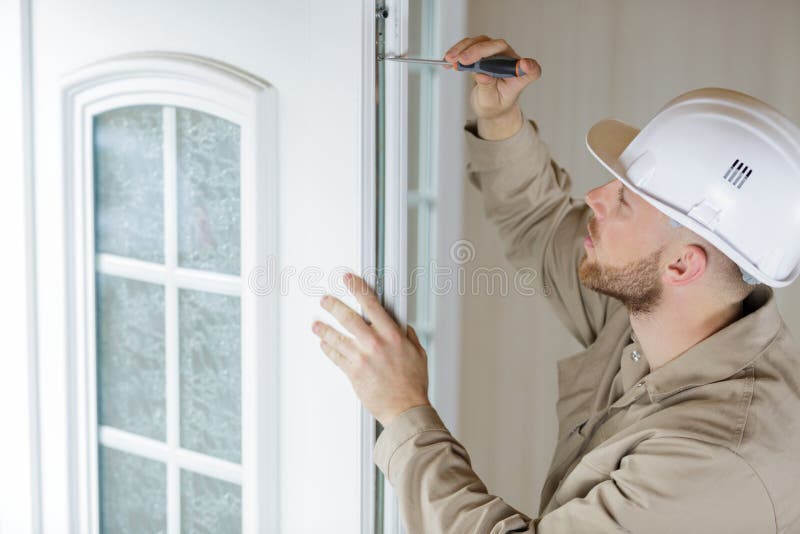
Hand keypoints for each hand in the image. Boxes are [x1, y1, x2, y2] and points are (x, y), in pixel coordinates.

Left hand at [311, 272, 430, 427]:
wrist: (405, 409)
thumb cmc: (413, 384)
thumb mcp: (418, 353)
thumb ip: (408, 335)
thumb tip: (400, 324)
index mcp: (392, 335)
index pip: (372, 305)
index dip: (358, 289)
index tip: (349, 279)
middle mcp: (375, 344)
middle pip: (348, 318)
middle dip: (333, 305)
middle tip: (325, 300)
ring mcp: (362, 358)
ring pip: (336, 337)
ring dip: (324, 329)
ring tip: (316, 324)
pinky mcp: (353, 373)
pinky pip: (335, 357)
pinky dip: (328, 349)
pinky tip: (324, 345)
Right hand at [444, 35, 540, 139]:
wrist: (489, 104)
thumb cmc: (495, 104)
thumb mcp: (491, 102)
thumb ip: (488, 89)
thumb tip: (482, 75)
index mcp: (519, 76)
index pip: (531, 69)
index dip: (529, 66)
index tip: (525, 65)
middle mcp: (510, 61)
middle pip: (498, 46)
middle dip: (479, 51)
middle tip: (462, 60)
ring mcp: (496, 54)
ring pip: (481, 42)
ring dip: (464, 48)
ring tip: (450, 60)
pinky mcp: (483, 52)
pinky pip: (471, 46)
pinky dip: (458, 52)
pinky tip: (447, 60)